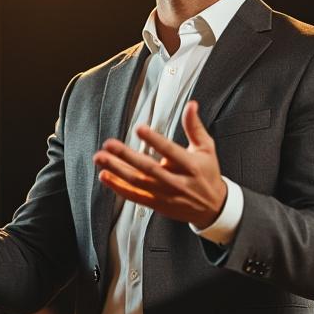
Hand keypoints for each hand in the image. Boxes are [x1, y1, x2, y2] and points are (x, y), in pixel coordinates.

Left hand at [93, 100, 227, 227]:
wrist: (212, 208)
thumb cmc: (207, 174)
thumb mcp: (206, 148)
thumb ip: (195, 127)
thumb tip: (191, 105)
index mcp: (190, 165)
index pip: (170, 150)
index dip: (154, 140)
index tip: (140, 129)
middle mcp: (176, 181)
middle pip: (148, 168)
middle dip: (126, 155)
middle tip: (109, 144)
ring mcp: (165, 195)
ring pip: (137, 182)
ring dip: (117, 170)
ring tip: (101, 158)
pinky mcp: (157, 204)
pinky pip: (135, 196)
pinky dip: (119, 187)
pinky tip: (106, 176)